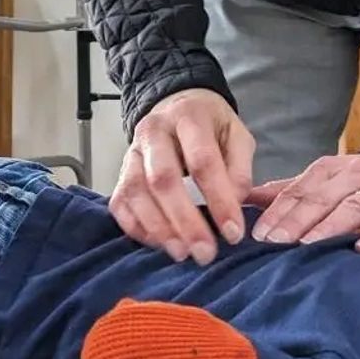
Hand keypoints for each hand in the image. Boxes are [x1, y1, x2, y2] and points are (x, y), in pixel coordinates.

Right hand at [111, 89, 254, 263]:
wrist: (178, 105)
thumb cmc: (211, 126)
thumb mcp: (236, 135)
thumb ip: (239, 168)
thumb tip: (234, 204)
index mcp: (189, 117)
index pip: (202, 161)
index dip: (219, 199)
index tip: (233, 232)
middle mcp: (154, 131)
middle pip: (163, 179)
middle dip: (185, 221)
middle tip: (204, 253)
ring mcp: (132, 151)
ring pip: (136, 192)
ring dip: (159, 228)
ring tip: (182, 253)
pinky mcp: (121, 171)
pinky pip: (120, 202)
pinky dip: (136, 227)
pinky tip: (158, 243)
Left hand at [247, 152, 359, 253]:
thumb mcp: (327, 181)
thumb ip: (290, 191)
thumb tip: (248, 198)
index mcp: (331, 169)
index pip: (300, 190)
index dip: (279, 211)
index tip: (259, 233)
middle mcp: (356, 175)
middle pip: (322, 198)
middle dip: (296, 221)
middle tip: (275, 243)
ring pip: (354, 207)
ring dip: (330, 226)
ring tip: (309, 245)